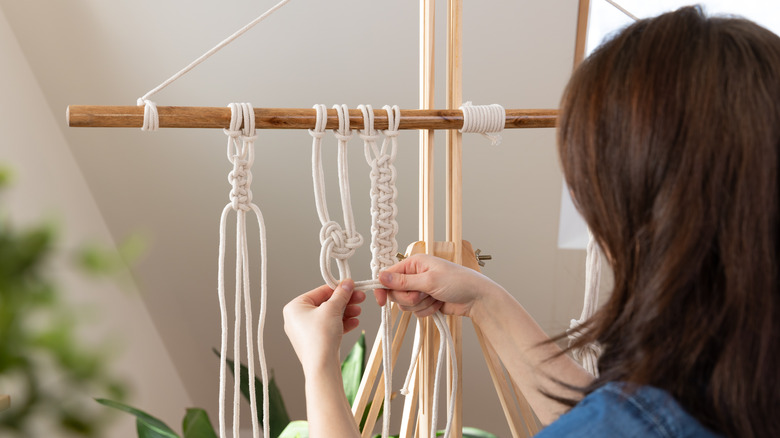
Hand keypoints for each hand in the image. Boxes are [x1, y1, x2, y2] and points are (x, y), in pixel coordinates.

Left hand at [283, 280, 365, 373]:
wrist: (322, 366)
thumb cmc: (320, 337)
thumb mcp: (332, 309)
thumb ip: (341, 294)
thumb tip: (347, 283)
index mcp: (294, 307)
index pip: (320, 291)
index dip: (338, 288)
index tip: (352, 286)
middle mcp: (297, 319)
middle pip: (325, 304)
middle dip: (345, 302)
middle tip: (360, 297)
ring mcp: (305, 331)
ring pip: (329, 317)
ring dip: (345, 312)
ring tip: (358, 311)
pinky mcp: (314, 342)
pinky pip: (328, 328)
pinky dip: (341, 324)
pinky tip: (354, 323)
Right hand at [375, 254, 504, 318]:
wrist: (477, 298)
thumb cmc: (458, 282)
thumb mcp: (429, 280)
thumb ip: (403, 281)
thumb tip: (380, 277)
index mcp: (414, 263)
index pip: (389, 275)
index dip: (383, 289)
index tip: (381, 302)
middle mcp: (415, 275)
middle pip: (396, 293)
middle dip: (409, 298)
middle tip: (423, 295)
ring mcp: (421, 289)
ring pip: (406, 304)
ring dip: (420, 305)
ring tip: (435, 298)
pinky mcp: (426, 302)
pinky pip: (416, 312)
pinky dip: (427, 310)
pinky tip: (439, 304)